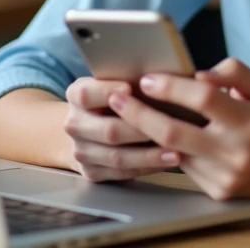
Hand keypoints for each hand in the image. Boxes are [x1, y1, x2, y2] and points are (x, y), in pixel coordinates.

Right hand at [63, 77, 181, 180]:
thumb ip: (126, 79)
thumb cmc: (110, 99)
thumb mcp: (109, 83)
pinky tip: (165, 163)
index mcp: (76, 95)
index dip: (107, 91)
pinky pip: (121, 173)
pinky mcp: (91, 172)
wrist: (85, 128)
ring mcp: (80, 151)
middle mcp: (74, 124)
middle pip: (108, 130)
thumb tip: (159, 77)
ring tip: (175, 153)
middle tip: (170, 127)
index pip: (87, 94)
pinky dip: (146, 168)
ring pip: (117, 157)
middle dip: (141, 130)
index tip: (130, 88)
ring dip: (149, 156)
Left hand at [106, 58, 249, 202]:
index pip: (204, 99)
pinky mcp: (214, 191)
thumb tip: (200, 74)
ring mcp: (223, 176)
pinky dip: (162, 149)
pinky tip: (150, 134)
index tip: (148, 79)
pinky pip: (180, 167)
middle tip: (118, 98)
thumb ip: (234, 71)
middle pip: (175, 132)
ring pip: (172, 152)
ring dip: (145, 132)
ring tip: (125, 113)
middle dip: (140, 114)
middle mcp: (236, 152)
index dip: (172, 87)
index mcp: (249, 121)